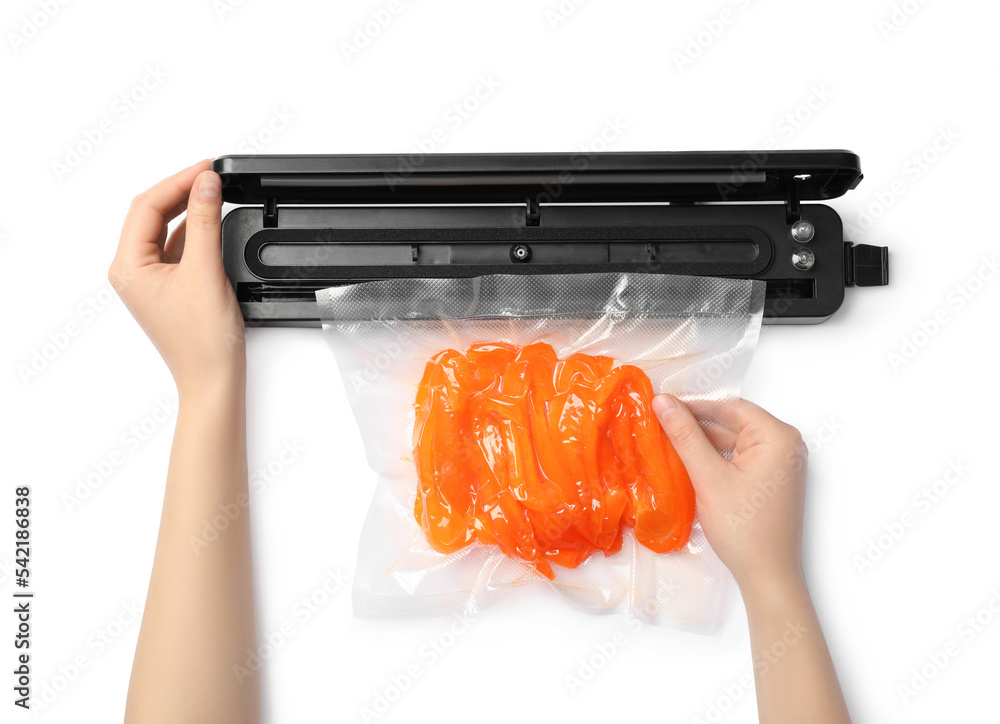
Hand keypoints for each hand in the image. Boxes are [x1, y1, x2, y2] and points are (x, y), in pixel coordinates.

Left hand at [109, 160, 244, 395]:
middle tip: (211, 175)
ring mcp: (149, 280)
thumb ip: (206, 221)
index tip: (207, 169)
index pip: (147, 206)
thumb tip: (207, 184)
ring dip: (189, 209)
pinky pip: (178, 248)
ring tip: (215, 193)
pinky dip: (195, 231)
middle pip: (152, 213)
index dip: (178, 181)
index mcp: (128, 266)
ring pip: (165, 229)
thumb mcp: (206, 271)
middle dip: (181, 191)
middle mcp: (132, 271)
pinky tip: (213, 223)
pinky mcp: (169, 287)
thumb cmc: (203, 340)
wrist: (213, 379)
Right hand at [652, 395, 807, 598]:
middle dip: (696, 425)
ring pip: (733, 442)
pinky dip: (715, 459)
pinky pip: (738, 459)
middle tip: (658, 424)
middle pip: (732, 423)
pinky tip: (688, 463)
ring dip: (702, 443)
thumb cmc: (744, 528)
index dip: (693, 404)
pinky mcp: (770, 481)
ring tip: (667, 442)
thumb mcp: (709, 477)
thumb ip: (685, 435)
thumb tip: (662, 401)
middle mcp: (785, 446)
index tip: (661, 405)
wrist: (767, 577)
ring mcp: (779, 465)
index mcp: (778, 437)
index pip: (729, 407)